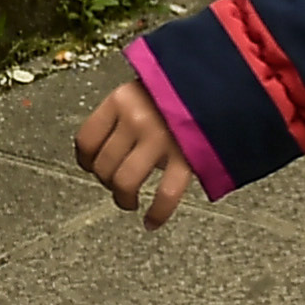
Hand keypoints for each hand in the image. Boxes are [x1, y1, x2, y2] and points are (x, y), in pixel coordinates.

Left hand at [72, 80, 199, 221]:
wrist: (219, 81)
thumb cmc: (179, 85)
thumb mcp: (142, 88)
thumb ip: (122, 114)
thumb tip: (103, 148)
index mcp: (121, 100)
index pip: (86, 140)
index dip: (85, 160)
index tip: (90, 166)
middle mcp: (136, 119)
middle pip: (104, 166)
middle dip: (106, 182)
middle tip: (115, 186)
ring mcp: (161, 139)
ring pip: (125, 182)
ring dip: (123, 199)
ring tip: (128, 202)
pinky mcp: (187, 157)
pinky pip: (166, 194)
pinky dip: (157, 213)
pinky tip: (151, 222)